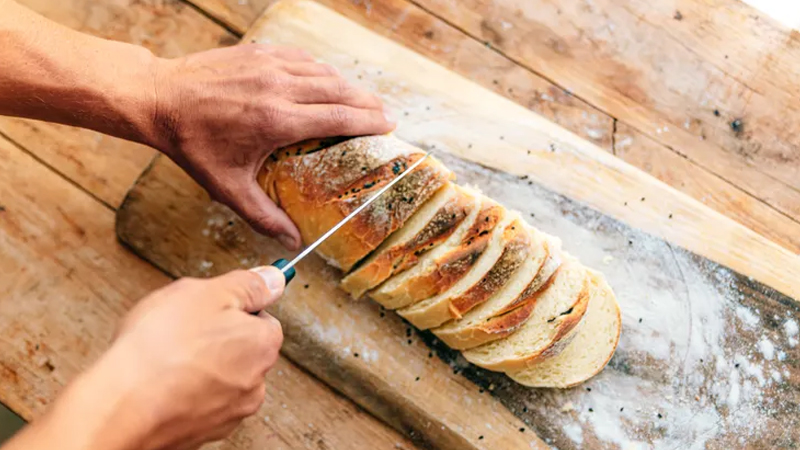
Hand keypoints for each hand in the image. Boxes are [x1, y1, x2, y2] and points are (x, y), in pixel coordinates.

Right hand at [110, 267, 285, 449]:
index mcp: (263, 346)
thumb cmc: (160, 348)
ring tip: (166, 357)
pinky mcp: (202, 433)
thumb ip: (248, 285)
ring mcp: (229, 412)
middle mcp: (255, 384)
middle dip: (216, 337)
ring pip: (220, 377)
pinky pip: (198, 402)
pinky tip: (160, 382)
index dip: (233, 308)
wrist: (122, 406)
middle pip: (242, 349)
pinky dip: (184, 392)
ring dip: (200, 366)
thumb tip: (273, 279)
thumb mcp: (207, 293)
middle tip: (182, 330)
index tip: (210, 307)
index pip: (263, 319)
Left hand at [148, 44, 396, 249]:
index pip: (338, 117)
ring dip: (347, 86)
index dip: (369, 120)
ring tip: (361, 101)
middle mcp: (278, 87)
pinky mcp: (259, 52)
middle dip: (369, 102)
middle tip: (385, 115)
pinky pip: (302, 58)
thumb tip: (293, 243)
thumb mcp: (227, 187)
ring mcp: (269, 65)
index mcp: (276, 121)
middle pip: (340, 90)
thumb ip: (263, 216)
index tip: (389, 126)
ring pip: (324, 72)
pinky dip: (321, 70)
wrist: (159, 98)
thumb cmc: (192, 144)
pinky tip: (326, 81)